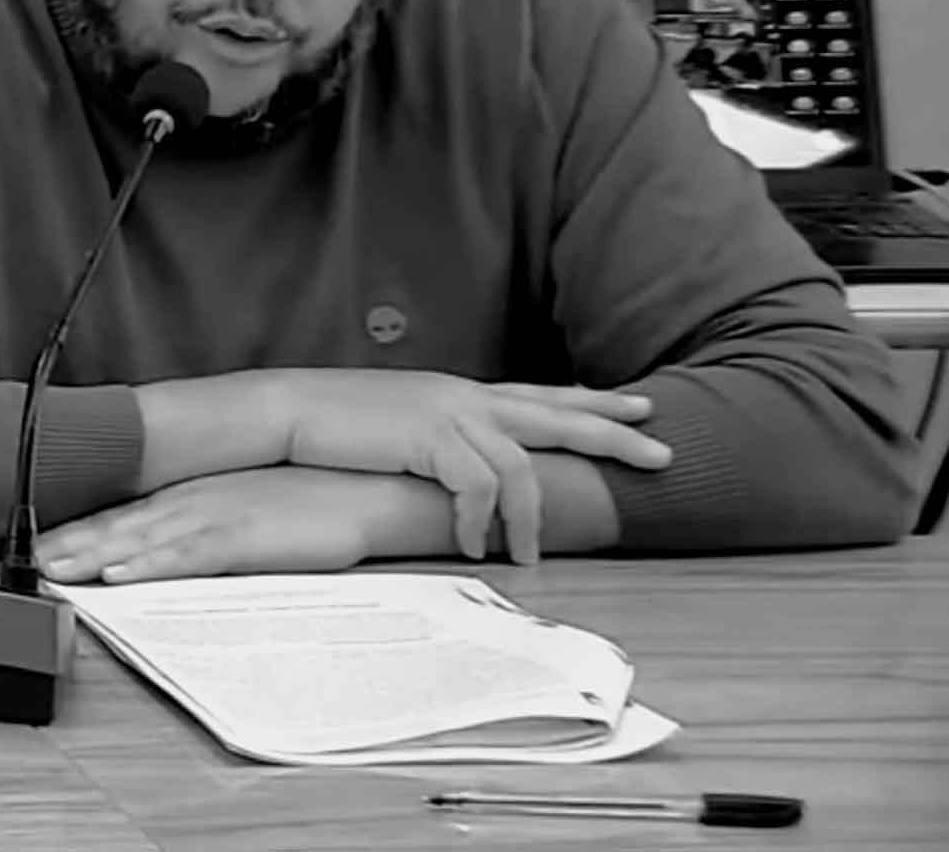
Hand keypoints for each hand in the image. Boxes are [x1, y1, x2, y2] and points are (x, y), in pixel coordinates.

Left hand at [36, 466, 425, 585]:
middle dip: (70, 544)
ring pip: (140, 538)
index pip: (124, 514)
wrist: (369, 492)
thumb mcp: (248, 516)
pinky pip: (186, 554)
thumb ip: (205, 533)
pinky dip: (149, 564)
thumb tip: (168, 555)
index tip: (39, 548)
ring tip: (54, 571)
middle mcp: (195, 501)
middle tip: (28, 563)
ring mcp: (215, 515)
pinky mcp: (242, 535)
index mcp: (194, 496)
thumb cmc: (311, 506)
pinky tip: (119, 576)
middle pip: (119, 525)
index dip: (79, 532)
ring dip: (94, 555)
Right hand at [268, 369, 672, 563]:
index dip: (593, 400)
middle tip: (662, 454)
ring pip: (522, 464)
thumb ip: (439, 437)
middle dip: (613, 434)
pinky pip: (476, 486)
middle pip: (558, 414)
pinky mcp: (429, 437)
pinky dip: (478, 522)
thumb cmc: (334, 423)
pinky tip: (470, 546)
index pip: (541, 393)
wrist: (286, 410)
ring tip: (529, 556)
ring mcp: (449, 414)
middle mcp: (464, 396)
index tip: (640, 405)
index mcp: (460, 392)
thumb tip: (462, 469)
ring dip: (529, 519)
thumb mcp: (400, 424)